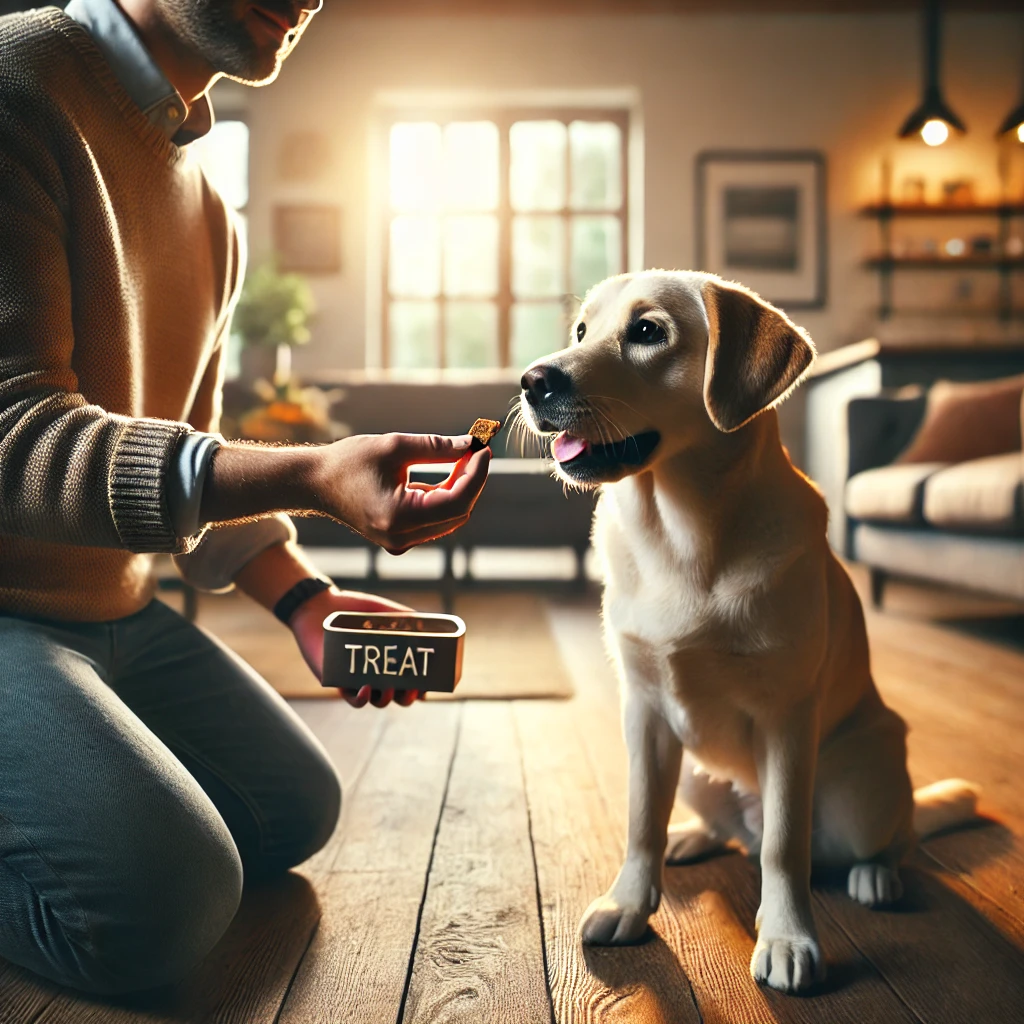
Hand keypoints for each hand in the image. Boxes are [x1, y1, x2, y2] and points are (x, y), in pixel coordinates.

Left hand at [289, 586, 426, 706]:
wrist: (320, 606)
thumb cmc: (351, 609)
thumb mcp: (384, 611)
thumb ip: (406, 619)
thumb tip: (431, 625)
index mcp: (389, 659)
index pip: (410, 679)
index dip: (422, 687)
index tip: (431, 685)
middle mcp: (375, 672)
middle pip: (397, 696)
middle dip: (408, 697)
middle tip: (416, 689)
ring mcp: (357, 679)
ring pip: (377, 700)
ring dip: (388, 699)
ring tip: (393, 688)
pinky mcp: (338, 681)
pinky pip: (352, 698)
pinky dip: (362, 699)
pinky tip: (367, 689)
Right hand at [314, 433, 489, 553]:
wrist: (316, 483)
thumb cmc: (348, 462)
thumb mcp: (394, 446)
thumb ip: (436, 446)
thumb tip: (470, 444)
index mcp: (399, 517)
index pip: (457, 501)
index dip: (477, 474)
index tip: (484, 449)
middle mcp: (402, 537)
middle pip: (458, 512)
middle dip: (472, 479)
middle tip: (476, 448)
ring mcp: (402, 542)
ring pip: (450, 517)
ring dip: (461, 487)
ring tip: (464, 456)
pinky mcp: (401, 538)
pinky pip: (436, 519)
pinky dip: (446, 496)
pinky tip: (450, 472)